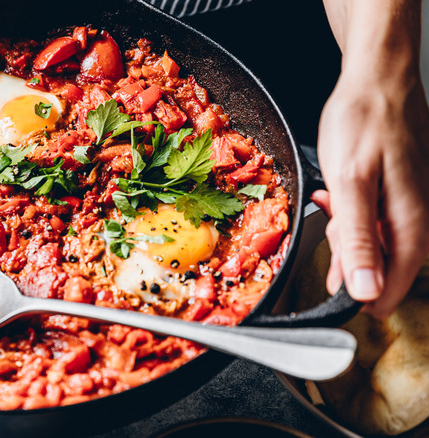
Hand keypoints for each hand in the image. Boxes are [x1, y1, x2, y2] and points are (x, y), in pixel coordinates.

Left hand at [316, 0, 428, 317]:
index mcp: (410, 227)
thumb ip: (358, 238)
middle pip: (376, 270)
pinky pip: (374, 224)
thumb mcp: (349, 181)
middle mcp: (419, 223)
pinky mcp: (403, 199)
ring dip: (346, 229)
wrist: (379, 80)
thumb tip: (367, 292)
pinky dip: (352, 214)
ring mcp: (412, 210)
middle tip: (334, 211)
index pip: (386, 292)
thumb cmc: (364, 122)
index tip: (332, 266)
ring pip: (372, 246)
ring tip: (337, 195)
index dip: (352, 291)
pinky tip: (343, 192)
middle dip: (345, 250)